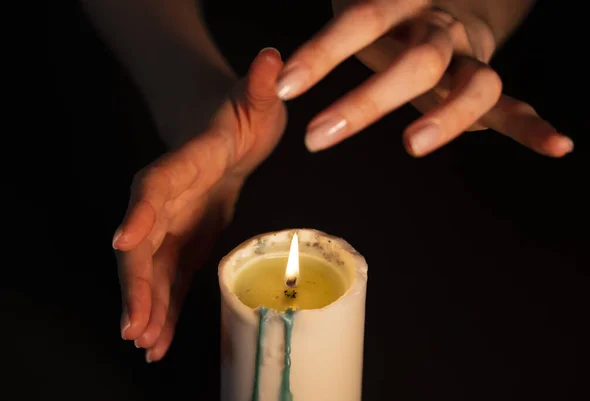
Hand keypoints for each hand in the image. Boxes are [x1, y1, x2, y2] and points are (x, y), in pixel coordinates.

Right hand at [111, 48, 285, 361]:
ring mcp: (174, 224)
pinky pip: (172, 278)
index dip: (140, 213)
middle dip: (137, 283)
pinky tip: (160, 339)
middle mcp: (169, 198)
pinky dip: (166, 308)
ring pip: (153, 268)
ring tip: (145, 344)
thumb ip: (262, 85)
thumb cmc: (242, 114)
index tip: (125, 242)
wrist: (227, 133)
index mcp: (185, 162)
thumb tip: (274, 60)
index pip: (155, 186)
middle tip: (135, 325)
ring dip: (148, 306)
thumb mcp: (258, 98)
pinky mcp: (185, 242)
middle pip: (144, 241)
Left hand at [276, 0, 572, 156]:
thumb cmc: (388, 12)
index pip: (363, 19)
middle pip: (417, 61)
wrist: (445, 0)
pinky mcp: (490, 84)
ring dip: (448, 118)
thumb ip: (330, 24)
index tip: (286, 85)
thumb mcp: (361, 6)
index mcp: (404, 0)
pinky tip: (555, 146)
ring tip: (412, 145)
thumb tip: (272, 51)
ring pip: (476, 85)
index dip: (323, 52)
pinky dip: (533, 127)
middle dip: (367, 100)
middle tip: (318, 136)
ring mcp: (471, 56)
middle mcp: (442, 27)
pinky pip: (514, 107)